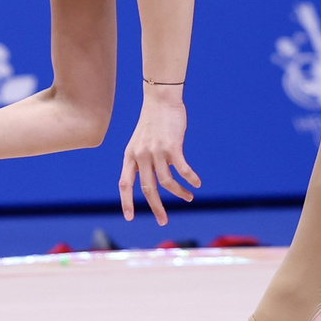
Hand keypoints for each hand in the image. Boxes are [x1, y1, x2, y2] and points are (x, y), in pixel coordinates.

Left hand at [120, 87, 200, 224]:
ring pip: (167, 182)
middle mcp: (140, 156)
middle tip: (163, 221)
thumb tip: (157, 178)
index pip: (124, 183)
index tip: (129, 218)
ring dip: (179, 193)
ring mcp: (156, 152)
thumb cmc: (153, 121)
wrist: (161, 99)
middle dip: (156, 207)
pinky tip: (197, 183)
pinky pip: (182, 170)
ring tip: (189, 197)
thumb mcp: (141, 141)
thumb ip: (144, 160)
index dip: (126, 202)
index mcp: (130, 155)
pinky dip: (190, 179)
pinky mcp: (172, 147)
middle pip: (148, 188)